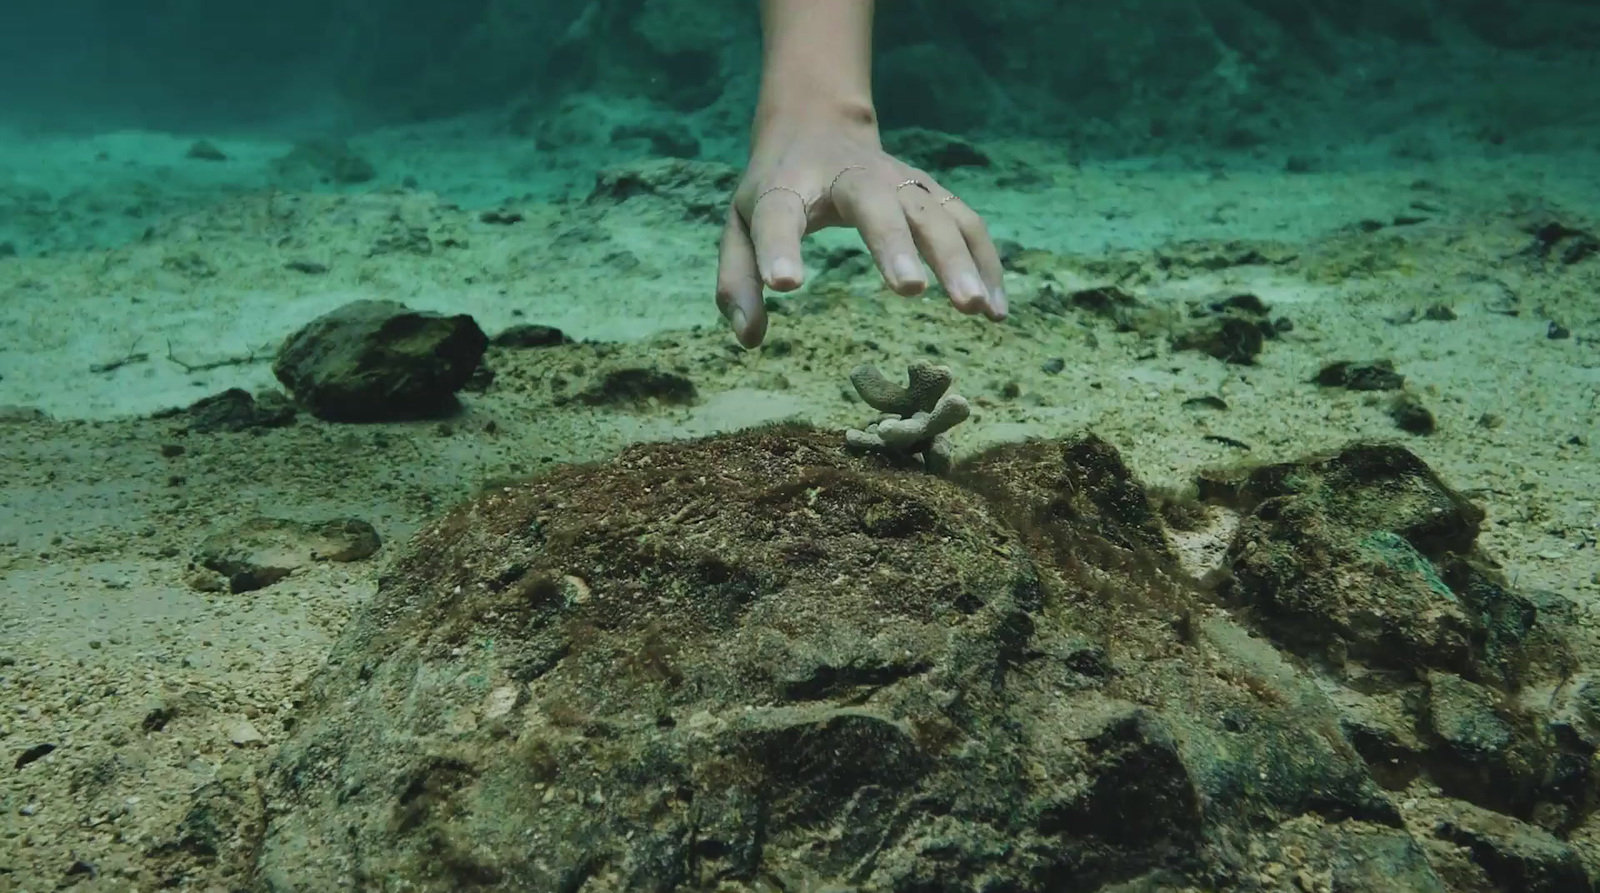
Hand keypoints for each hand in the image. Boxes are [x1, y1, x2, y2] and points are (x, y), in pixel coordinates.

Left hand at [715, 118, 1007, 348]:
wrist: (818, 126)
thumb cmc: (775, 188)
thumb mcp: (739, 225)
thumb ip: (737, 281)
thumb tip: (749, 338)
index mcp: (788, 185)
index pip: (779, 213)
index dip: (780, 246)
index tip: (784, 283)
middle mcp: (850, 177)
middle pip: (875, 204)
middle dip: (895, 244)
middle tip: (910, 290)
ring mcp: (898, 180)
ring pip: (933, 212)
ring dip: (956, 258)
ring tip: (972, 309)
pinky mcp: (932, 193)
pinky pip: (966, 223)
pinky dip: (986, 263)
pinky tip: (995, 311)